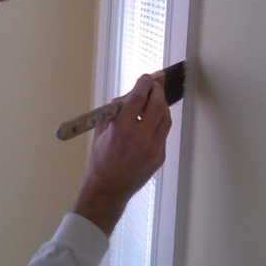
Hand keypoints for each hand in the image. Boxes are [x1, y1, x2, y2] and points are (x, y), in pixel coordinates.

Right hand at [71, 75, 172, 235]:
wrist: (108, 188)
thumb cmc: (100, 158)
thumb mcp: (101, 130)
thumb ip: (116, 111)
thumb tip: (131, 94)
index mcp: (122, 128)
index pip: (139, 97)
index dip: (145, 83)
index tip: (146, 78)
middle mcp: (141, 137)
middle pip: (158, 104)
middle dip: (157, 91)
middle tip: (154, 85)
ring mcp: (154, 148)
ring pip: (166, 118)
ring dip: (162, 105)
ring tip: (155, 100)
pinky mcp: (160, 156)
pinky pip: (164, 133)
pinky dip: (160, 122)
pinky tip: (153, 120)